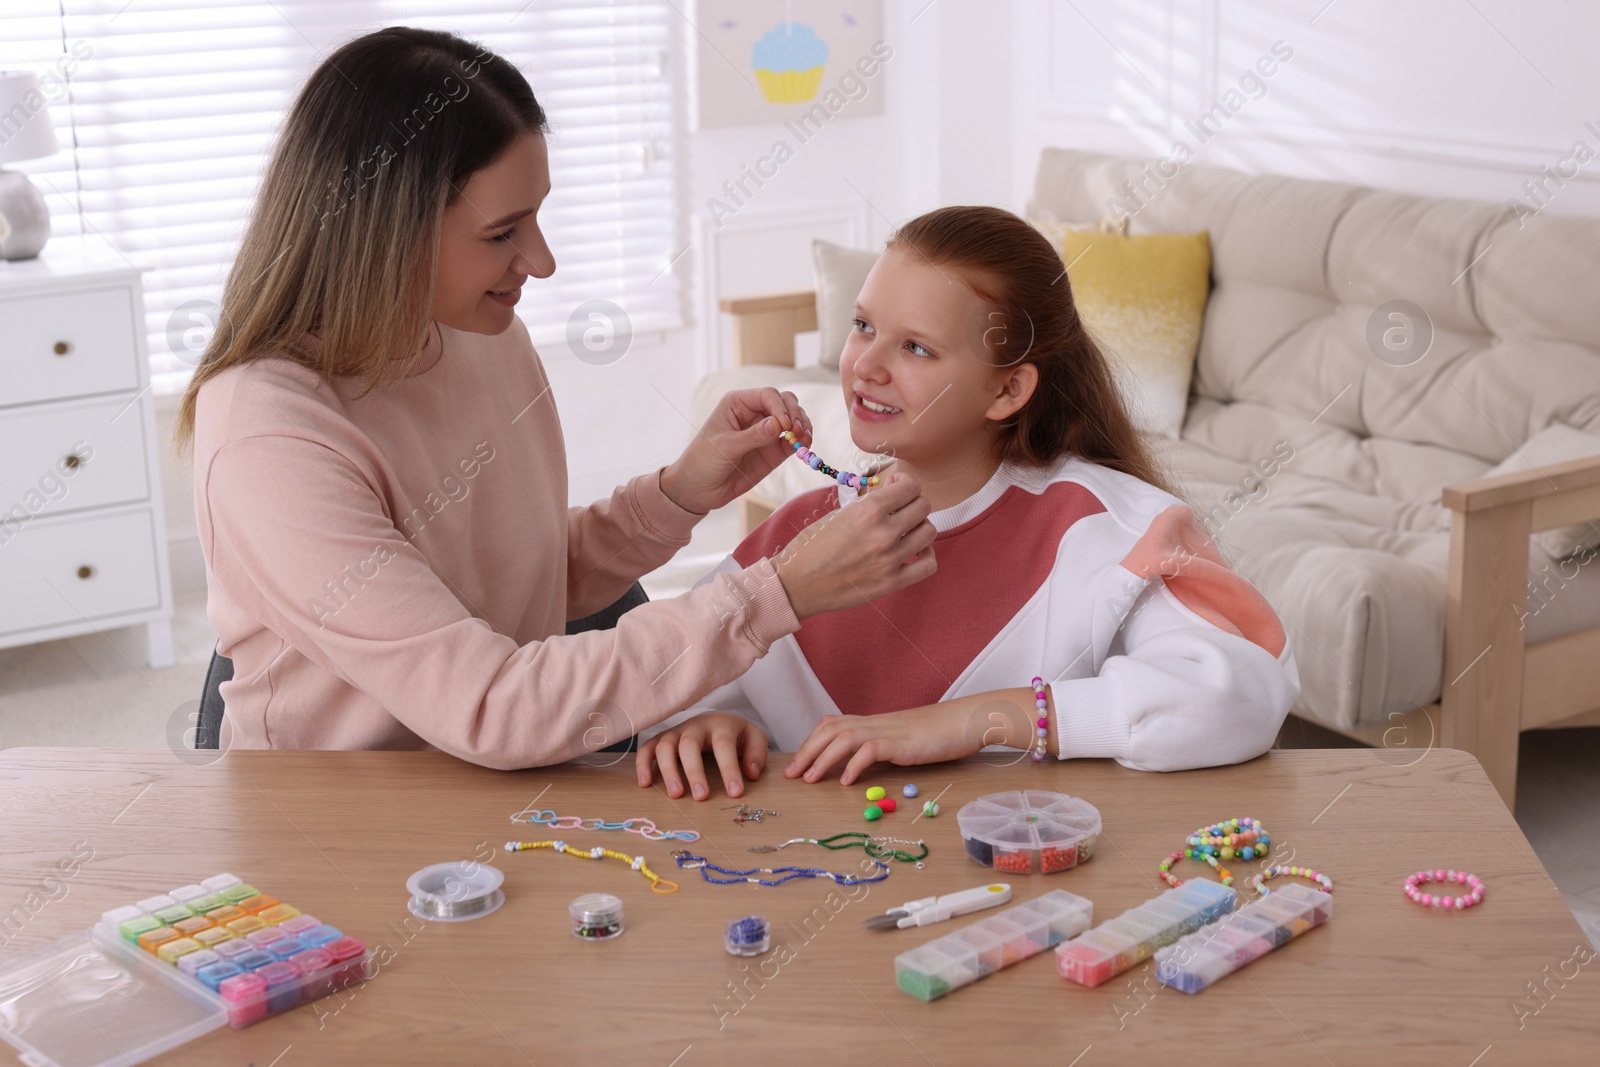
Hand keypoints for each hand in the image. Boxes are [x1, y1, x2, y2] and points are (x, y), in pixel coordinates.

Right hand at [636, 712, 769, 799]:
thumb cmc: (736, 735)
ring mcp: (676, 732)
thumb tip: (750, 774)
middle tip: (701, 796)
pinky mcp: (662, 739)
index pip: (724, 745)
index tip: (735, 793)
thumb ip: (756, 754)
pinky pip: (647, 748)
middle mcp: (696, 725)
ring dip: (668, 770)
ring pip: (665, 746)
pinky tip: (646, 784)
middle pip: (690, 744)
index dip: (729, 769)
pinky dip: (643, 764)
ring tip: (676, 795)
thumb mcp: (754, 738)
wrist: (717, 719)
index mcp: (721, 724)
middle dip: (694, 771)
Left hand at [659, 389, 812, 514]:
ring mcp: (766, 432)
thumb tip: (779, 424)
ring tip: (804, 439)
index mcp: (738, 403)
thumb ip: (753, 436)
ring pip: (793, 420)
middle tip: (798, 431)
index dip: (780, 407)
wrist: (699, 489)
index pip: (767, 395)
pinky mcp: (773, 451)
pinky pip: (793, 441)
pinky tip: (805, 446)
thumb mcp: (726, 446)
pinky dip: (802, 441)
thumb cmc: (703, 461)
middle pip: (785, 403)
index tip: (785, 425)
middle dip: (795, 414)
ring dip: (803, 426)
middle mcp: (755, 413)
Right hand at [771, 473, 937, 618]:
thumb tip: (893, 492)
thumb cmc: (812, 546)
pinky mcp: (891, 583)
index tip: (896, 488)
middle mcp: (884, 533)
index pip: (911, 486)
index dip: (905, 484)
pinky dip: (927, 555)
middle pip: (923, 506)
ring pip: (929, 532)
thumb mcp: (839, 513)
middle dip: (913, 503)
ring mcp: (890, 559)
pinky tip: (915, 552)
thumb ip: (869, 503)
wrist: (797, 583)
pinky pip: (928, 565)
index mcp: (868, 510)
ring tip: (907, 530)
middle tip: (901, 509)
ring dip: (920, 527)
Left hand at [783, 688, 1046, 784]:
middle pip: (828, 729)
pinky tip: (845, 781)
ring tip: (809, 779)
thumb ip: (881, 749)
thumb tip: (861, 766)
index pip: (831, 725)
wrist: (965, 721)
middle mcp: (874, 723)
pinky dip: (853, 765)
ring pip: (842, 738)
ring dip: (822, 758)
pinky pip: (869, 750)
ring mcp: (886, 731)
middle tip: (792, 775)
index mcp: (872, 722)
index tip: (797, 764)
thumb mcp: (901, 741)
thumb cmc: (938, 733)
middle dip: (806, 751)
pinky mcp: (900, 742)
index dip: (811, 743)